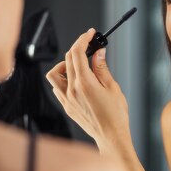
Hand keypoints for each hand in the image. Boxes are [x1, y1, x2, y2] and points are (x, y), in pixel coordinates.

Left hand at [46, 28, 131, 152]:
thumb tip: (98, 52)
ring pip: (55, 74)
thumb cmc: (116, 115)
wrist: (111, 136)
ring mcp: (67, 99)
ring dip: (64, 65)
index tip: (90, 33)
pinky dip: (63, 79)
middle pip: (67, 59)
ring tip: (79, 66)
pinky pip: (57, 88)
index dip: (83, 39)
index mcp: (85, 83)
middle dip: (78, 48)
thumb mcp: (113, 87)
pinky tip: (76, 81)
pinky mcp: (66, 106)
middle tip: (89, 46)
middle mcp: (72, 90)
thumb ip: (102, 68)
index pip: (77, 53)